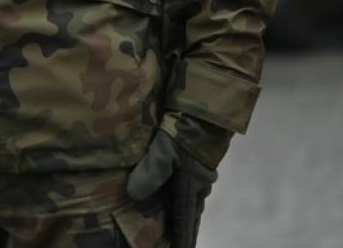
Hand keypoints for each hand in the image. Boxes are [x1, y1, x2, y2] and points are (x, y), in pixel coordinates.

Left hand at [127, 119, 226, 247]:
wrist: (207, 107)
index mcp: (190, 186)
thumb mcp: (164, 149)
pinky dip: (185, 192)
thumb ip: (151, 172)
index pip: (184, 220)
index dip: (181, 238)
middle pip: (191, 212)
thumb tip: (134, 195)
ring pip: (193, 197)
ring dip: (186, 210)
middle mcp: (200, 183)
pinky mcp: (202, 159)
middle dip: (185, 228)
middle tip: (179, 243)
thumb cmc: (185, 129)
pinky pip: (192, 182)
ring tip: (178, 221)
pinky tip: (179, 188)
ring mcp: (203, 171)